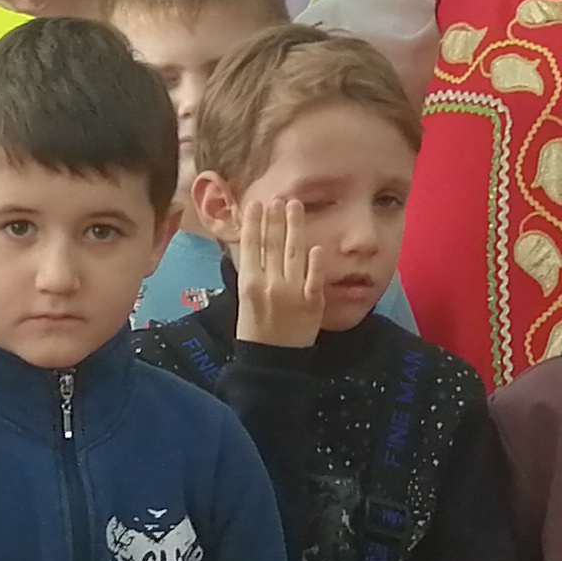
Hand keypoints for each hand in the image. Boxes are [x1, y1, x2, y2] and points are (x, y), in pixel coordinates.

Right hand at [230, 196, 331, 349]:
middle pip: (272, 244)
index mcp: (249, 284)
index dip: (253, 223)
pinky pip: (314, 278)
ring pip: (293, 253)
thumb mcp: (245, 301)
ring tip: (295, 206)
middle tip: (278, 198)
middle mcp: (270, 285)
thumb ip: (252, 275)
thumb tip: (255, 246)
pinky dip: (315, 262)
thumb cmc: (255, 332)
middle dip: (274, 218)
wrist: (273, 363)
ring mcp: (292, 293)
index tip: (256, 203)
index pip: (250, 246)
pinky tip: (316, 245)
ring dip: (294, 227)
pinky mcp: (312, 303)